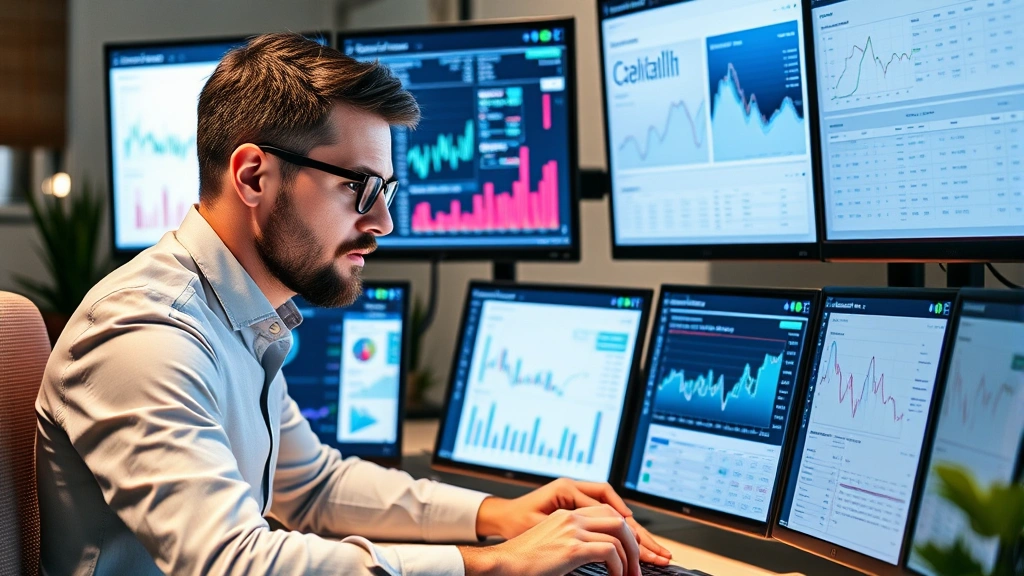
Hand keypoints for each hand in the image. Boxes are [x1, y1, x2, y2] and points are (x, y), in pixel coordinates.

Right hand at [475, 478, 671, 565]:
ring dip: (630, 557)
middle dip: (634, 541)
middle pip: (618, 518)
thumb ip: (574, 543)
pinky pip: (610, 552)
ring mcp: (572, 530)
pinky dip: (619, 566)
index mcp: (567, 515)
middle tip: (637, 563)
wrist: (504, 564)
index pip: (606, 512)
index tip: (631, 548)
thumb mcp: (552, 544)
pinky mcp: (572, 547)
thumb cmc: (524, 560)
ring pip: (618, 533)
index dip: (624, 530)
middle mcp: (571, 517)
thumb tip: (597, 554)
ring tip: (630, 574)